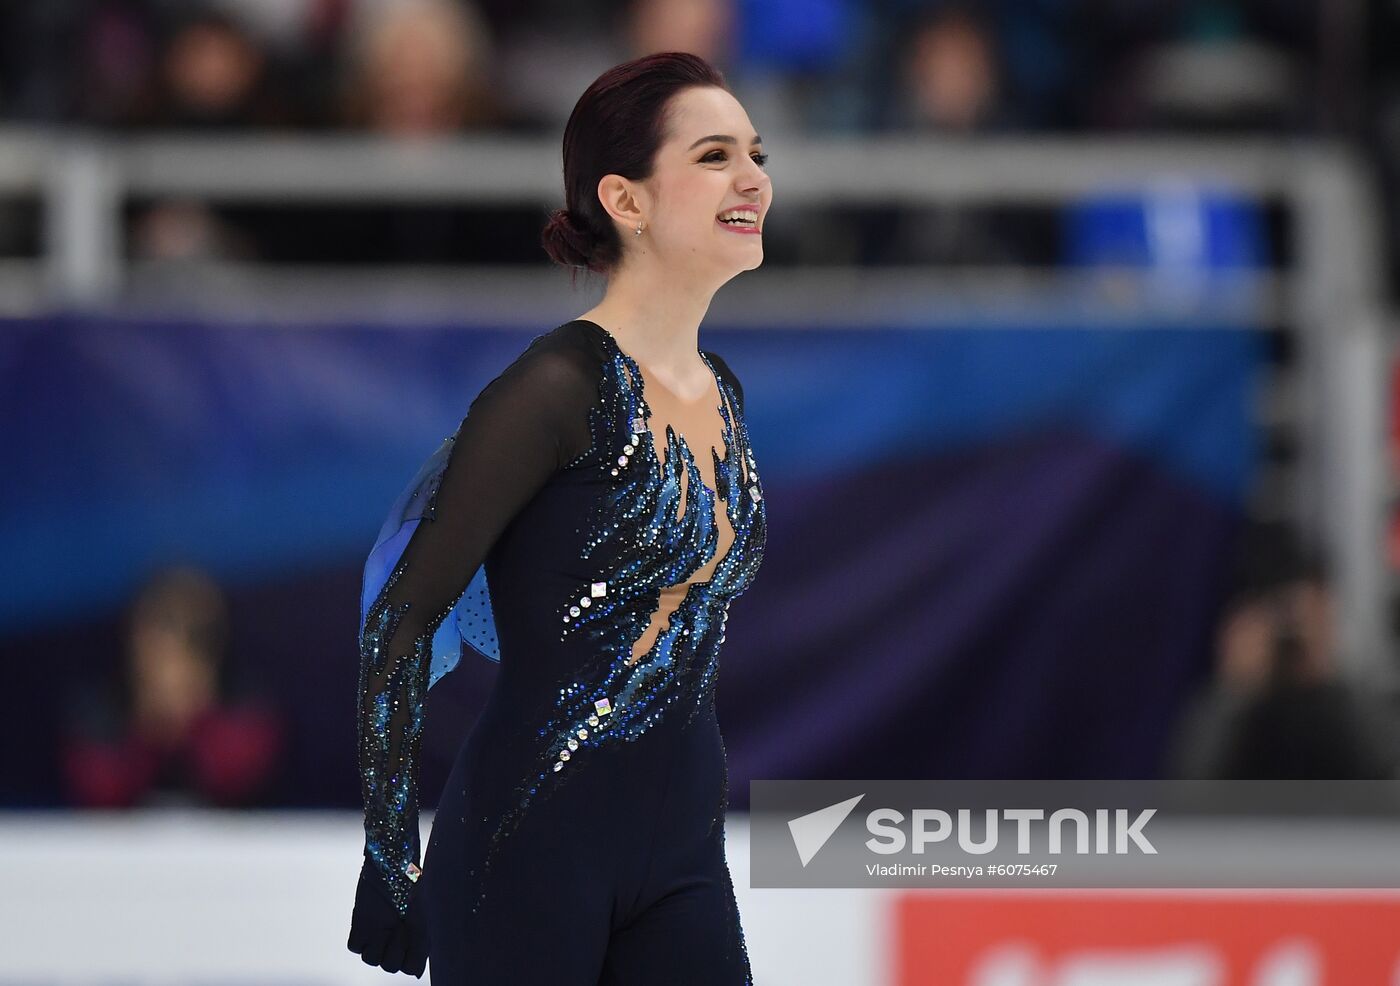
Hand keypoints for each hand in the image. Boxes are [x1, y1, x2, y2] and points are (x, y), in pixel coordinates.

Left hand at [347, 859, 428, 976]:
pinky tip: (372, 922)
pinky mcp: (360, 927)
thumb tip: (415, 974)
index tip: (413, 931)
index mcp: (413, 940)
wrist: (392, 866)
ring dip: (378, 945)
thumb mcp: (422, 920)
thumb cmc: (412, 889)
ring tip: (386, 924)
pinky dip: (362, 938)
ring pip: (371, 960)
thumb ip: (420, 950)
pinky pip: (355, 947)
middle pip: (389, 967)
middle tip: (400, 924)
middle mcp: (394, 940)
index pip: (409, 967)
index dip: (410, 956)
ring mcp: (376, 935)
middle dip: (395, 948)